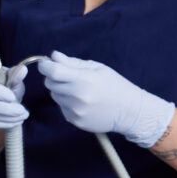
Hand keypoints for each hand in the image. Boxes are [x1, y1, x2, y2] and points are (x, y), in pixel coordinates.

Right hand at [0, 61, 28, 128]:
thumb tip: (23, 70)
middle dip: (6, 109)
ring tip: (23, 116)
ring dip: (8, 118)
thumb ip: (15, 75)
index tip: (12, 97)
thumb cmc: (3, 80)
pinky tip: (15, 121)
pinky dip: (4, 124)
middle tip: (22, 111)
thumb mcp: (10, 75)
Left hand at [38, 51, 173, 147]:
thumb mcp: (97, 68)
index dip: (45, 66)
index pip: (53, 71)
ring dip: (61, 90)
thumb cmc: (115, 86)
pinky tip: (82, 102)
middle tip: (68, 77)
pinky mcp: (75, 121)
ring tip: (79, 90)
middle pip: (50, 83)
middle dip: (54, 77)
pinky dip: (66, 103)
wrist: (131, 112)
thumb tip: (53, 56)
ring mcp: (76, 110)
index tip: (45, 64)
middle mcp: (78, 96)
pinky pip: (61, 107)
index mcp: (85, 80)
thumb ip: (73, 62)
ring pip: (54, 95)